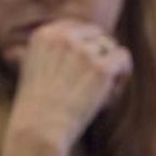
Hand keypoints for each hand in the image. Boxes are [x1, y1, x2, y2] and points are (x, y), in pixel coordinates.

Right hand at [8, 19, 131, 150]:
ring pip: (110, 48)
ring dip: (109, 67)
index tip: (82, 67)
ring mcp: (83, 51)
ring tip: (98, 91)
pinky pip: (123, 58)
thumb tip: (79, 44)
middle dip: (99, 55)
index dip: (84, 46)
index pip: (76, 27)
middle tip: (92, 80)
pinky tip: (110, 92)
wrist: (38, 127)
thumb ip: (52, 51)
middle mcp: (63, 37)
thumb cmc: (35, 105)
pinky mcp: (102, 68)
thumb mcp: (33, 67)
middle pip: (96, 35)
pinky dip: (122, 75)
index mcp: (43, 34)